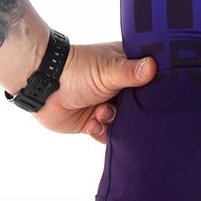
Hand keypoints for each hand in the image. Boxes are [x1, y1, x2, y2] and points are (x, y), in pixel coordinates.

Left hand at [34, 42, 156, 142]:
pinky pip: (107, 134)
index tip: (155, 99)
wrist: (44, 87)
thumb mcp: (108, 71)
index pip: (149, 81)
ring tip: (100, 113)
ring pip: (124, 122)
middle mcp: (118, 87)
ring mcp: (106, 104)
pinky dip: (100, 131)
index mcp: (125, 68)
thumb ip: (131, 72)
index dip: (152, 91)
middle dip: (132, 113)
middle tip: (123, 110)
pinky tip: (92, 123)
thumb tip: (154, 67)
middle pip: (138, 105)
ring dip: (113, 122)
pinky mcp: (93, 121)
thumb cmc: (76, 70)